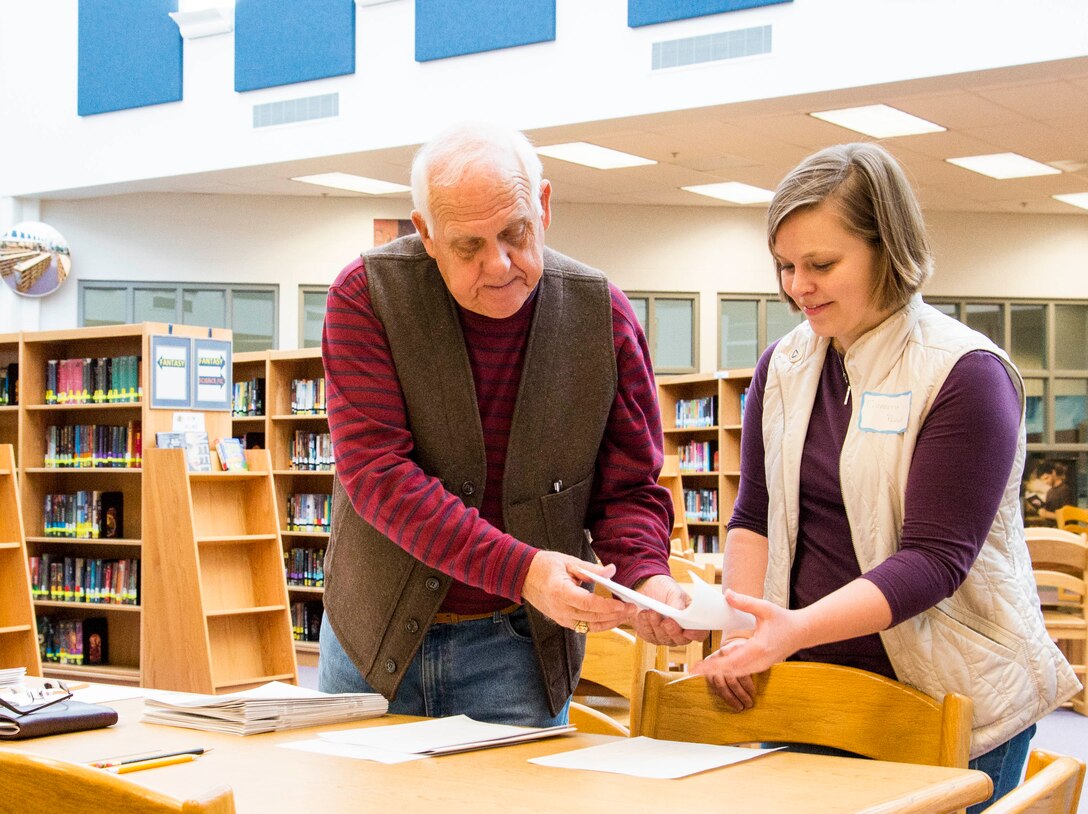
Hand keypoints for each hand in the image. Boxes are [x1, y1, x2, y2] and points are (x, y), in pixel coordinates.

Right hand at [520, 551, 633, 632]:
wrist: (523, 576)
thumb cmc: (545, 566)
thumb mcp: (568, 562)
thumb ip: (591, 569)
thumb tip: (612, 571)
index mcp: (560, 592)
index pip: (588, 604)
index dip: (607, 606)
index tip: (623, 604)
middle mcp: (560, 609)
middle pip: (592, 617)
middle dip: (615, 615)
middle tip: (633, 608)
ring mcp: (560, 618)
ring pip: (590, 626)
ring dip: (610, 622)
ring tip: (626, 614)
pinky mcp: (562, 621)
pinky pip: (584, 626)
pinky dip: (600, 623)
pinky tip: (612, 617)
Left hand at [628, 575, 708, 647]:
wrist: (648, 586)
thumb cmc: (666, 590)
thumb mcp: (675, 593)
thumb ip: (678, 604)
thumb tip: (679, 614)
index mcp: (691, 622)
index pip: (699, 634)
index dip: (696, 634)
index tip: (688, 631)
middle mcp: (679, 633)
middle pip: (678, 640)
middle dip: (671, 631)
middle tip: (666, 621)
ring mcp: (663, 636)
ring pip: (661, 638)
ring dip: (655, 625)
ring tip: (651, 611)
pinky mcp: (648, 634)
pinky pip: (646, 633)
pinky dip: (643, 623)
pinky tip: (641, 612)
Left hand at [693, 589, 805, 708]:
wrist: (802, 632)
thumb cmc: (784, 619)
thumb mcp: (765, 608)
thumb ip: (745, 602)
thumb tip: (726, 594)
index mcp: (759, 648)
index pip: (731, 661)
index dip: (712, 666)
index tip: (697, 668)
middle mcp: (759, 661)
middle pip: (731, 670)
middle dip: (711, 670)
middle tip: (692, 670)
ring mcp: (761, 665)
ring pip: (736, 672)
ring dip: (719, 670)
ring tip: (701, 668)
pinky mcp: (761, 665)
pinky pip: (742, 669)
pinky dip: (728, 667)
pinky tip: (717, 663)